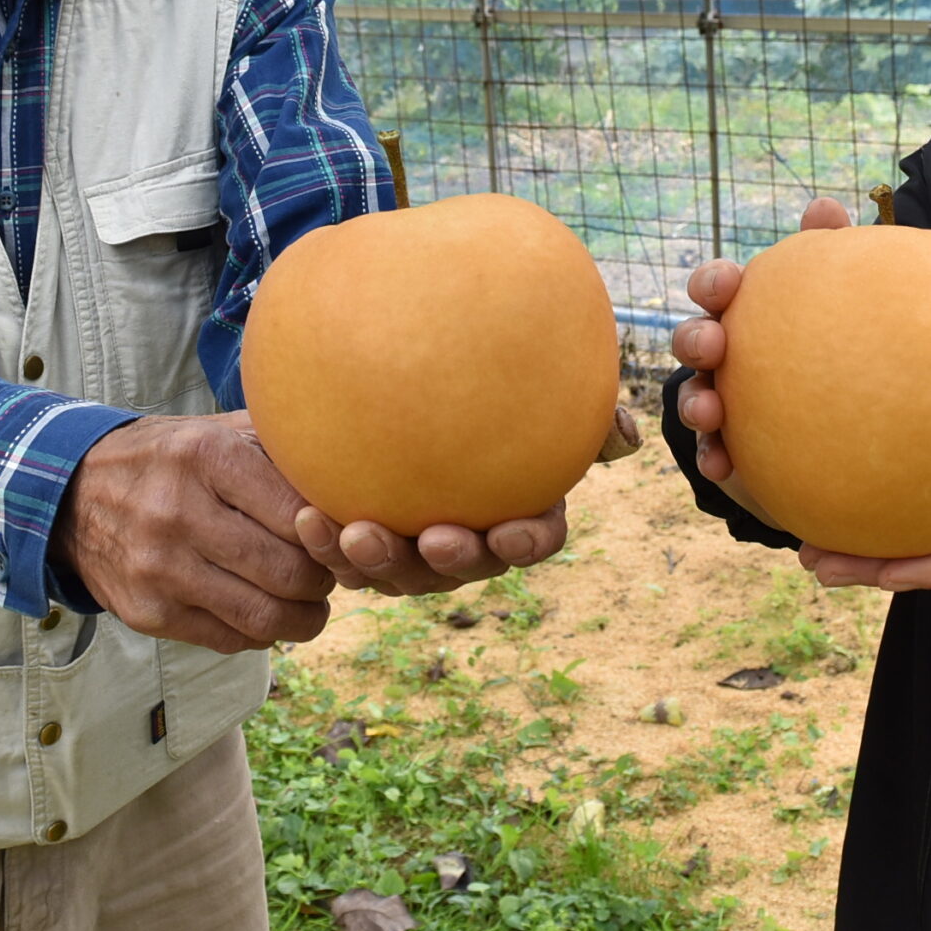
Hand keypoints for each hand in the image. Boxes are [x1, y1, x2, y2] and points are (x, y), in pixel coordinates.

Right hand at [56, 413, 335, 653]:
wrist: (72, 494)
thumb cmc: (171, 459)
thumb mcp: (218, 431)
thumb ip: (282, 446)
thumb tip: (359, 470)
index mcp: (207, 457)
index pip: (301, 513)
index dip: (336, 533)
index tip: (345, 534)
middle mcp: (178, 512)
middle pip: (288, 572)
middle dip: (324, 581)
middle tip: (331, 574)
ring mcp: (158, 568)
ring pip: (263, 616)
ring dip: (302, 618)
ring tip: (310, 604)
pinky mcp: (145, 612)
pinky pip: (228, 639)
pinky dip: (259, 633)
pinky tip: (265, 612)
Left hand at [290, 404, 642, 596]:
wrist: (400, 360)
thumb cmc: (481, 375)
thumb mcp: (531, 379)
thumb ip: (578, 404)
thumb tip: (623, 435)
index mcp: (516, 507)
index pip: (534, 537)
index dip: (526, 543)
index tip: (511, 534)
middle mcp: (465, 534)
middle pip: (463, 565)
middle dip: (448, 562)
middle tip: (432, 539)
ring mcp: (408, 542)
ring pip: (397, 570)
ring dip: (377, 561)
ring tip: (351, 533)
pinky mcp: (355, 536)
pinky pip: (341, 553)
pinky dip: (324, 541)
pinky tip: (306, 516)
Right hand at [670, 195, 851, 513]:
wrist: (854, 428)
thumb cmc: (841, 347)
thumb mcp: (841, 300)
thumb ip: (830, 255)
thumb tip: (824, 206)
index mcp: (749, 312)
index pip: (717, 288)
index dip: (713, 282)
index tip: (728, 285)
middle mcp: (728, 355)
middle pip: (693, 339)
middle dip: (694, 339)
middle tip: (712, 344)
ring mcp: (723, 402)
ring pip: (693, 397)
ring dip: (694, 401)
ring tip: (710, 411)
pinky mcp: (730, 449)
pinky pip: (709, 453)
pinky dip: (710, 457)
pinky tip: (723, 465)